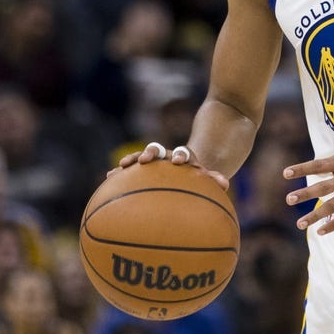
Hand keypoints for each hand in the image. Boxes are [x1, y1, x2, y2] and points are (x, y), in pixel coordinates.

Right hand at [108, 142, 229, 190]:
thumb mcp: (208, 176)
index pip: (184, 153)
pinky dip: (122, 172)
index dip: (181, 156)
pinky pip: (132, 169)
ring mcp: (155, 160)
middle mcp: (168, 156)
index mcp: (185, 157)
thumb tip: (225, 184)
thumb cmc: (199, 174)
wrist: (189, 165)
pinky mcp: (145, 166)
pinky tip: (108, 178)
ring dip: (133, 160)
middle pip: (159, 149)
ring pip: (141, 157)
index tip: (178, 161)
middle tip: (145, 159)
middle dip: (152, 152)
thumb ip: (214, 179)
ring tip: (119, 167)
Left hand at [283, 149, 333, 233]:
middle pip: (322, 188)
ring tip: (299, 223)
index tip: (285, 174)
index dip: (301, 169)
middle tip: (289, 199)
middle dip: (304, 194)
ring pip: (330, 207)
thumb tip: (315, 171)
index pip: (318, 166)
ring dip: (313, 216)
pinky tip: (320, 231)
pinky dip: (332, 225)